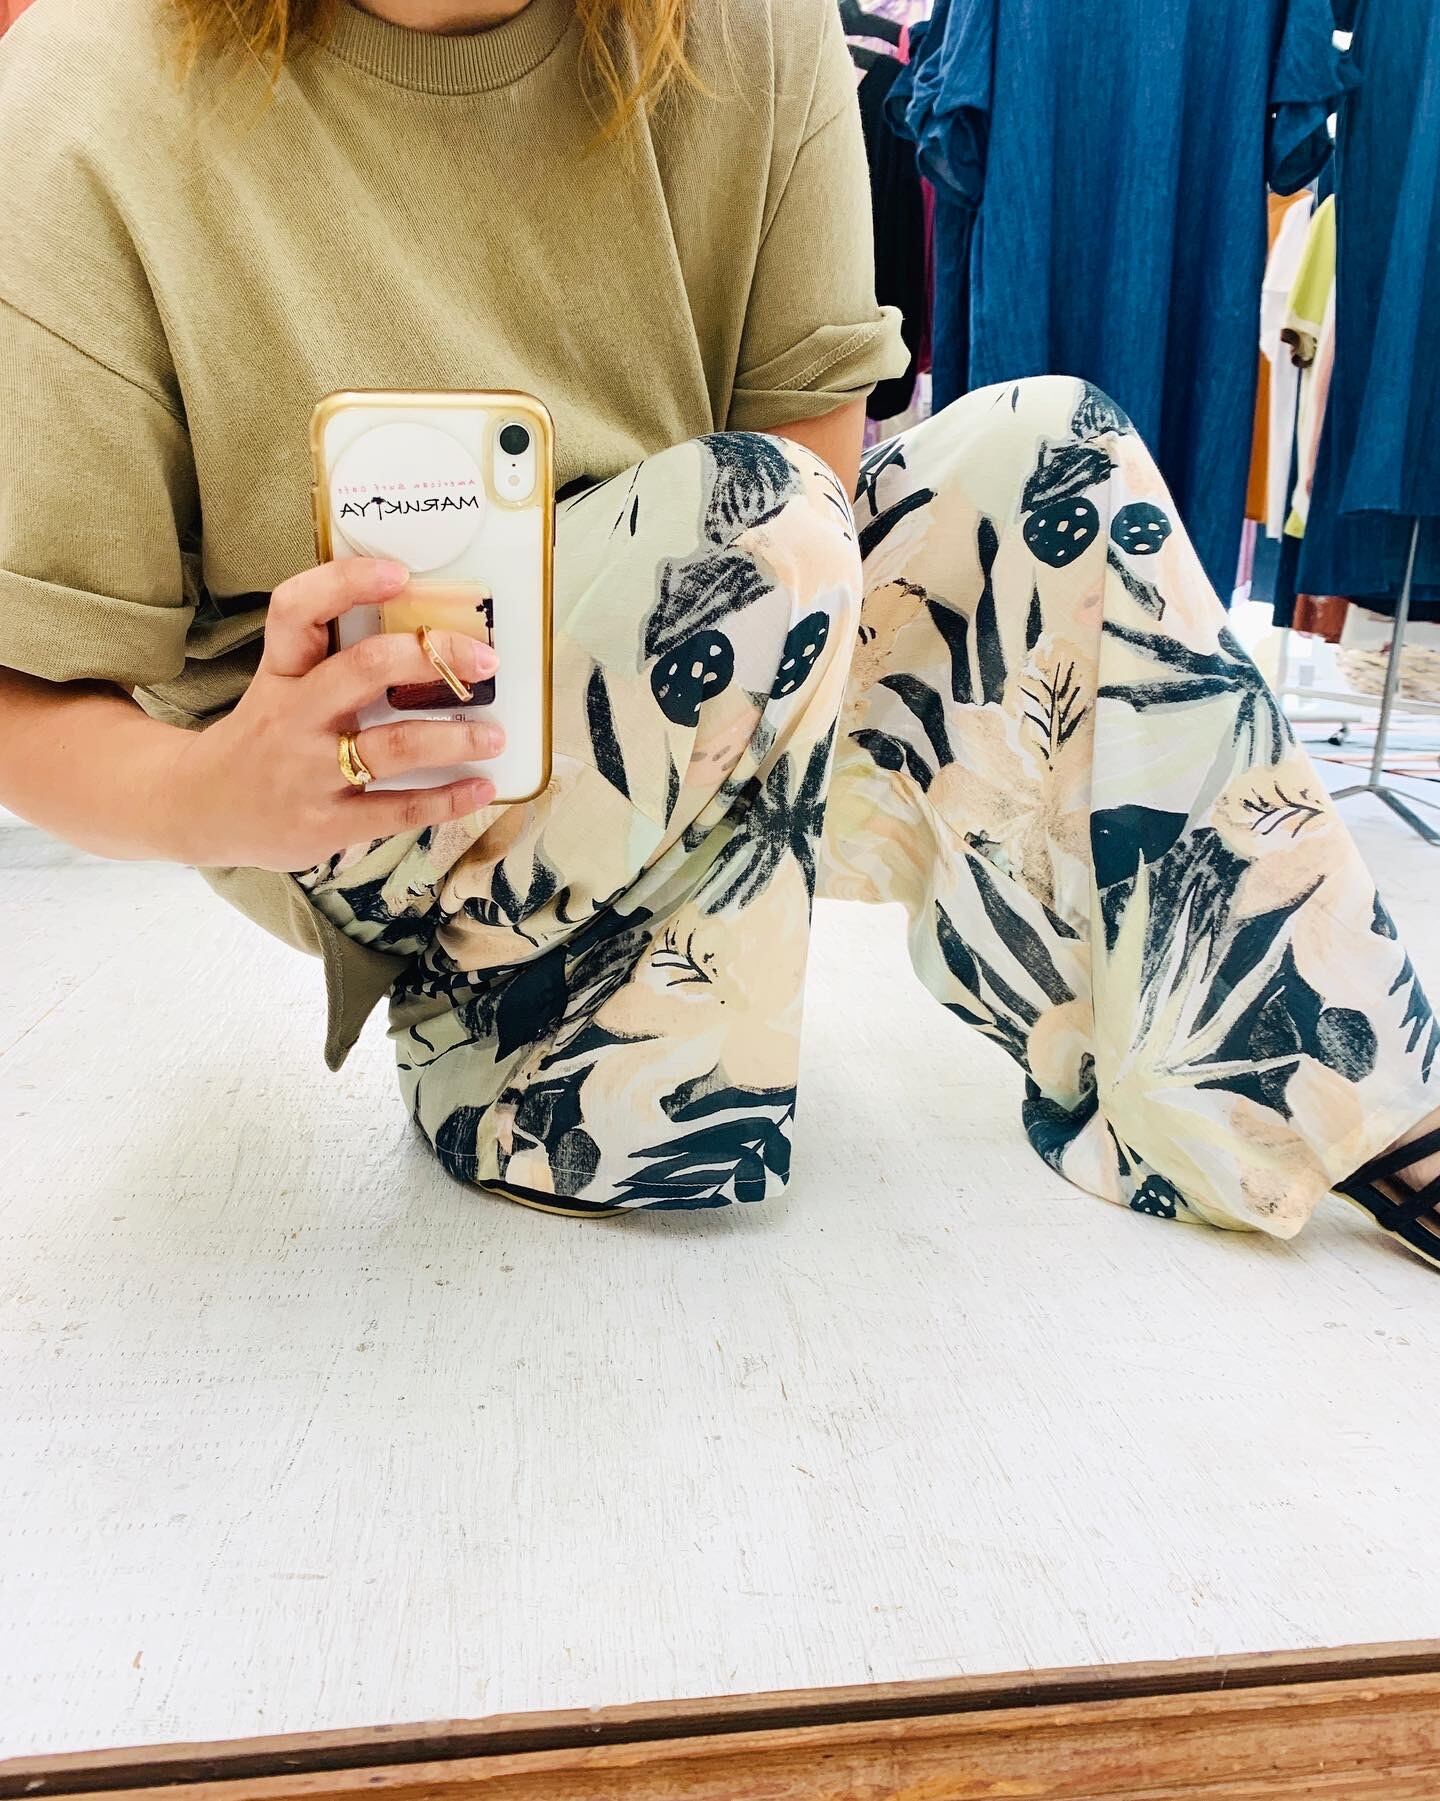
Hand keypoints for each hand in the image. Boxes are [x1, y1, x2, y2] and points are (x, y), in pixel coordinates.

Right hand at [163, 558, 502, 871]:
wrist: (200, 810)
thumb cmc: (260, 739)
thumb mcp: (277, 686)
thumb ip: (329, 660)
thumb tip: (422, 632)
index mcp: (281, 673)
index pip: (296, 610)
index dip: (345, 583)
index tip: (400, 574)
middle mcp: (293, 716)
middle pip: (363, 669)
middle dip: (432, 658)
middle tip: (484, 660)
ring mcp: (309, 772)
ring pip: (393, 745)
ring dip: (455, 738)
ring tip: (496, 734)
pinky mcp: (325, 823)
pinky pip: (397, 809)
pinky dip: (447, 799)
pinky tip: (481, 788)